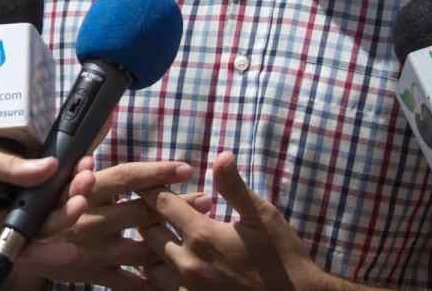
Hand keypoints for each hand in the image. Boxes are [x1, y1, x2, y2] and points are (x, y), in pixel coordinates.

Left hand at [0, 140, 95, 265]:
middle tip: (87, 180)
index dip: (65, 166)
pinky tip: (66, 247)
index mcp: (0, 167)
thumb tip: (49, 168)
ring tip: (79, 204)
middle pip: (46, 198)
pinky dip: (44, 250)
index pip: (41, 170)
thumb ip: (8, 164)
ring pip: (39, 224)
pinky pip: (19, 247)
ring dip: (63, 217)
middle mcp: (2, 194)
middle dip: (71, 191)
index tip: (87, 157)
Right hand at [33, 159, 206, 289]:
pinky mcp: (93, 274)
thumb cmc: (44, 199)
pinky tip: (179, 275)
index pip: (126, 177)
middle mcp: (90, 219)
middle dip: (177, 205)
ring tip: (200, 230)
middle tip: (207, 198)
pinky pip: (130, 281)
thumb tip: (107, 113)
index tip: (184, 168)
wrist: (18, 244)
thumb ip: (86, 143)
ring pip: (143, 248)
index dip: (156, 172)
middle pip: (142, 211)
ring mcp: (93, 250)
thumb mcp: (60, 169)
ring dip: (174, 240)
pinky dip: (154, 281)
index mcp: (84, 190)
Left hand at [142, 152, 320, 290]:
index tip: (151, 181)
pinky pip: (162, 289)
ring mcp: (188, 290)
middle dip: (150, 216)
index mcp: (202, 236)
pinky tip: (171, 264)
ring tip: (163, 236)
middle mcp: (188, 264)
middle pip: (148, 233)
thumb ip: (235, 186)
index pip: (160, 203)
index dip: (154, 189)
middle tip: (158, 207)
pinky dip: (160, 275)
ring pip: (149, 265)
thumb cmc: (283, 256)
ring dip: (152, 248)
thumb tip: (222, 155)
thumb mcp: (263, 216)